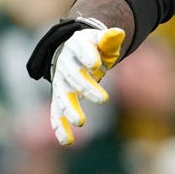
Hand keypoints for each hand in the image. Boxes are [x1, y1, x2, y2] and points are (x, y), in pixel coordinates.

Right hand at [49, 20, 125, 145]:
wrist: (72, 51)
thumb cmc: (94, 46)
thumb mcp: (102, 40)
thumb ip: (110, 39)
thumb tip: (118, 33)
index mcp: (76, 47)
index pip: (82, 51)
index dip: (88, 57)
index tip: (97, 65)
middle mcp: (65, 66)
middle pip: (74, 78)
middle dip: (87, 88)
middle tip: (104, 99)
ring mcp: (60, 83)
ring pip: (63, 98)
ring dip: (71, 111)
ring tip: (81, 123)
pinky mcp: (59, 98)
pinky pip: (57, 113)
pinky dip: (60, 126)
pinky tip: (67, 140)